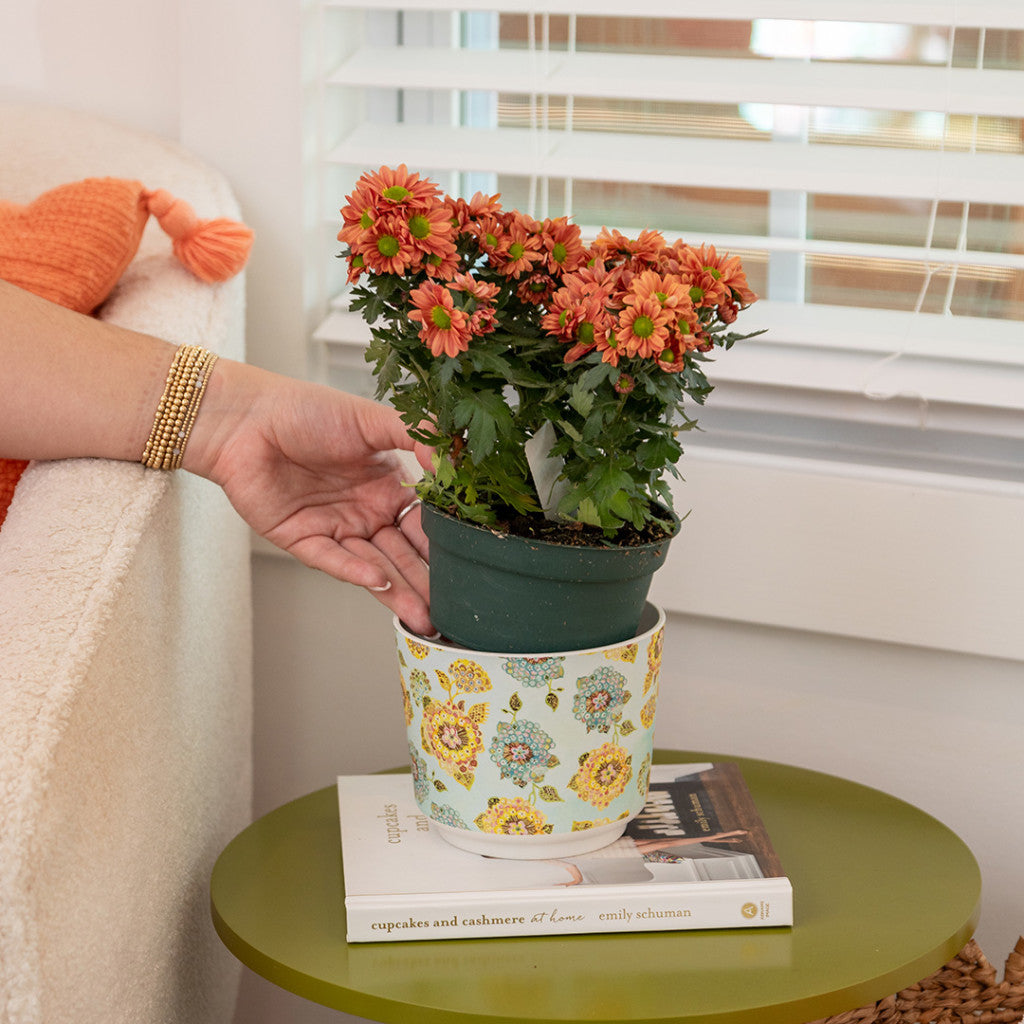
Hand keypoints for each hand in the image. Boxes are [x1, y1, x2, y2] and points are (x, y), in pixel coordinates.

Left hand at [188, 362, 434, 635]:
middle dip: (427, 581)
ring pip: (374, 566)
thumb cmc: (305, 410)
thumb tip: (454, 459)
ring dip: (399, 590)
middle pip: (403, 554)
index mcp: (386, 485)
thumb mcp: (372, 418)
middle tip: (454, 607)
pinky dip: (356, 571)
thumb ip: (418, 435)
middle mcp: (365, 511)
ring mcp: (335, 528)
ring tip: (425, 615)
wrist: (245, 417)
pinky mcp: (302, 540)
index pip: (423, 523)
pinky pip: (333, 560)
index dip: (444, 543)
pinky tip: (379, 582)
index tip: (472, 561)